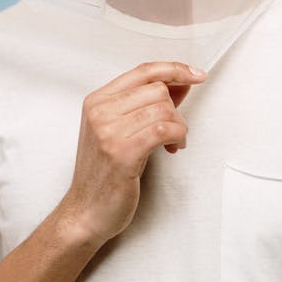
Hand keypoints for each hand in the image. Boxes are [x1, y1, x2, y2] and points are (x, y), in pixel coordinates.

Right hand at [61, 62, 205, 245]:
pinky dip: (178, 136)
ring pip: (164, 109)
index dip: (174, 69)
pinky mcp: (122, 152)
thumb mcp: (120, 130)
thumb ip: (147, 104)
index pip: (143, 71)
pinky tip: (173, 148)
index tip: (196, 74)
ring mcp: (108, 131)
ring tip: (173, 142)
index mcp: (97, 101)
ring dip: (178, 126)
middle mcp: (100, 111)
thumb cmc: (104, 173)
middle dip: (175, 109)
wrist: (85, 211)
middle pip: (157, 89)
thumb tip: (180, 83)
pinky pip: (164, 130)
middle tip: (174, 130)